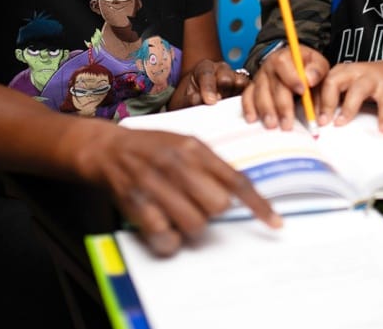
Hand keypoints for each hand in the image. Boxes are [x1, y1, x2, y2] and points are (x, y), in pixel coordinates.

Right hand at [98, 127, 281, 255]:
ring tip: (176, 210)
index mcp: (194, 148)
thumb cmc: (151, 148)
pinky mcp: (138, 205)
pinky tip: (162, 224)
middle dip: (212, 210)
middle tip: (196, 202)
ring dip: (190, 224)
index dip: (258, 204)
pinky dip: (168, 238)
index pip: (236, 180)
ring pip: (195, 223)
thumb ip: (210, 165)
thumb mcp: (184, 144)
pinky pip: (167, 237)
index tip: (275, 224)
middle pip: (218, 205)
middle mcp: (178, 164)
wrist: (107, 148)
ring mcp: (157, 184)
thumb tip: (239, 191)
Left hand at [172, 60, 251, 107]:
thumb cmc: (190, 98)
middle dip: (223, 91)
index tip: (209, 101)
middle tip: (219, 105)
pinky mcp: (244, 88)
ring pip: (239, 83)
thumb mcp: (182, 100)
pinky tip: (238, 108)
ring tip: (227, 108)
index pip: (207, 75)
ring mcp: (234, 77)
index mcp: (204, 67)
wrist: (197, 101)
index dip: (208, 88)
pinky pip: (248, 91)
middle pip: (226, 77)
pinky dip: (245, 99)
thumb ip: (188, 100)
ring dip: (234, 97)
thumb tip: (198, 99)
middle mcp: (221, 70)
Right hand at [241, 46, 329, 129]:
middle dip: (281, 105)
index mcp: (285, 57)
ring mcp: (260, 78)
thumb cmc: (307, 67)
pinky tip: (253, 119)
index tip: (302, 91)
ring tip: (272, 125)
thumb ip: (317, 71)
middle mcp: (269, 67)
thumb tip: (310, 79)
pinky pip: (247, 97)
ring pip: (259, 93)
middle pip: (272, 85)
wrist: (295, 65)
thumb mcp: (318, 64)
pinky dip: (249, 108)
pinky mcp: (253, 88)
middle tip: (287, 123)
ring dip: (265, 110)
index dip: (292, 78)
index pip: (284, 64)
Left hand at [319, 58, 382, 132]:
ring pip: (357, 90)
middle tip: (323, 122)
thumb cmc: (371, 82)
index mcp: (342, 71)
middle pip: (335, 81)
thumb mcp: (350, 85)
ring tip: (341, 124)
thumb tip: (318, 118)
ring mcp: (373, 79)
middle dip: (327, 102)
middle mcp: (355, 72)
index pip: (323, 84)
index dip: (316, 102)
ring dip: (348, 108)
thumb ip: (335, 98)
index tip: (312, 120)